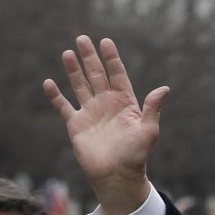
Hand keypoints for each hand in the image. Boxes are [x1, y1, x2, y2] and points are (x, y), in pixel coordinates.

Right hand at [43, 35, 167, 214]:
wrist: (117, 175)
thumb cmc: (136, 155)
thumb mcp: (149, 130)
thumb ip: (153, 108)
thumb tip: (165, 88)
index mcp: (125, 103)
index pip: (118, 75)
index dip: (112, 59)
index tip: (106, 42)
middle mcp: (107, 104)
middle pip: (97, 75)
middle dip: (90, 58)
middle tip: (82, 39)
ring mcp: (90, 113)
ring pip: (80, 86)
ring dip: (73, 70)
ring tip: (68, 53)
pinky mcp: (76, 124)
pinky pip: (63, 106)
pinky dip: (56, 95)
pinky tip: (49, 82)